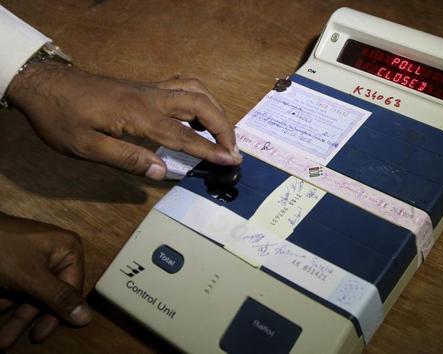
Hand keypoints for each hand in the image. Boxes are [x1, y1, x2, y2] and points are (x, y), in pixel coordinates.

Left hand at [0, 212, 91, 348]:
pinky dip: (5, 303)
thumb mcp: (31, 276)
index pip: (71, 289)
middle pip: (48, 296)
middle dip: (25, 319)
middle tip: (7, 340)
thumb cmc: (2, 247)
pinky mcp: (16, 265)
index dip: (57, 313)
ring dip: (12, 317)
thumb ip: (59, 297)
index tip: (40, 334)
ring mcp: (34, 260)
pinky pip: (16, 290)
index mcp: (68, 250)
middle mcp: (55, 255)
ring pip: (29, 296)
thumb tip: (87, 317)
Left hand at [6, 61, 241, 179]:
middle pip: (200, 105)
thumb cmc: (62, 119)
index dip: (210, 149)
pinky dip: (201, 98)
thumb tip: (162, 172)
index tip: (232, 160)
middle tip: (233, 149)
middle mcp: (151, 97)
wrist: (46, 84)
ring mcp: (150, 88)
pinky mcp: (145, 86)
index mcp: (139, 115)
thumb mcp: (85, 146)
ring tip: (223, 131)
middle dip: (223, 127)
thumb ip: (126, 158)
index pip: (184, 135)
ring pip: (196, 90)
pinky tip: (200, 112)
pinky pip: (184, 86)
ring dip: (215, 109)